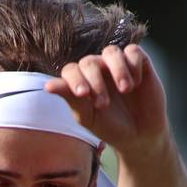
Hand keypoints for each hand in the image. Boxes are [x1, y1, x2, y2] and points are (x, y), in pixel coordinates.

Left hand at [45, 46, 167, 155]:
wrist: (139, 136)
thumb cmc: (110, 127)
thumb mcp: (88, 117)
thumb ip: (71, 99)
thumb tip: (47, 85)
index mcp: (81, 81)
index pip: (71, 71)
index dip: (75, 80)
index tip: (83, 95)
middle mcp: (98, 69)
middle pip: (89, 61)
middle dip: (95, 81)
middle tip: (103, 104)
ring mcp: (117, 64)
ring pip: (111, 52)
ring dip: (117, 70)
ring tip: (126, 89)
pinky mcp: (139, 62)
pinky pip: (133, 51)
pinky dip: (133, 65)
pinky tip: (137, 83)